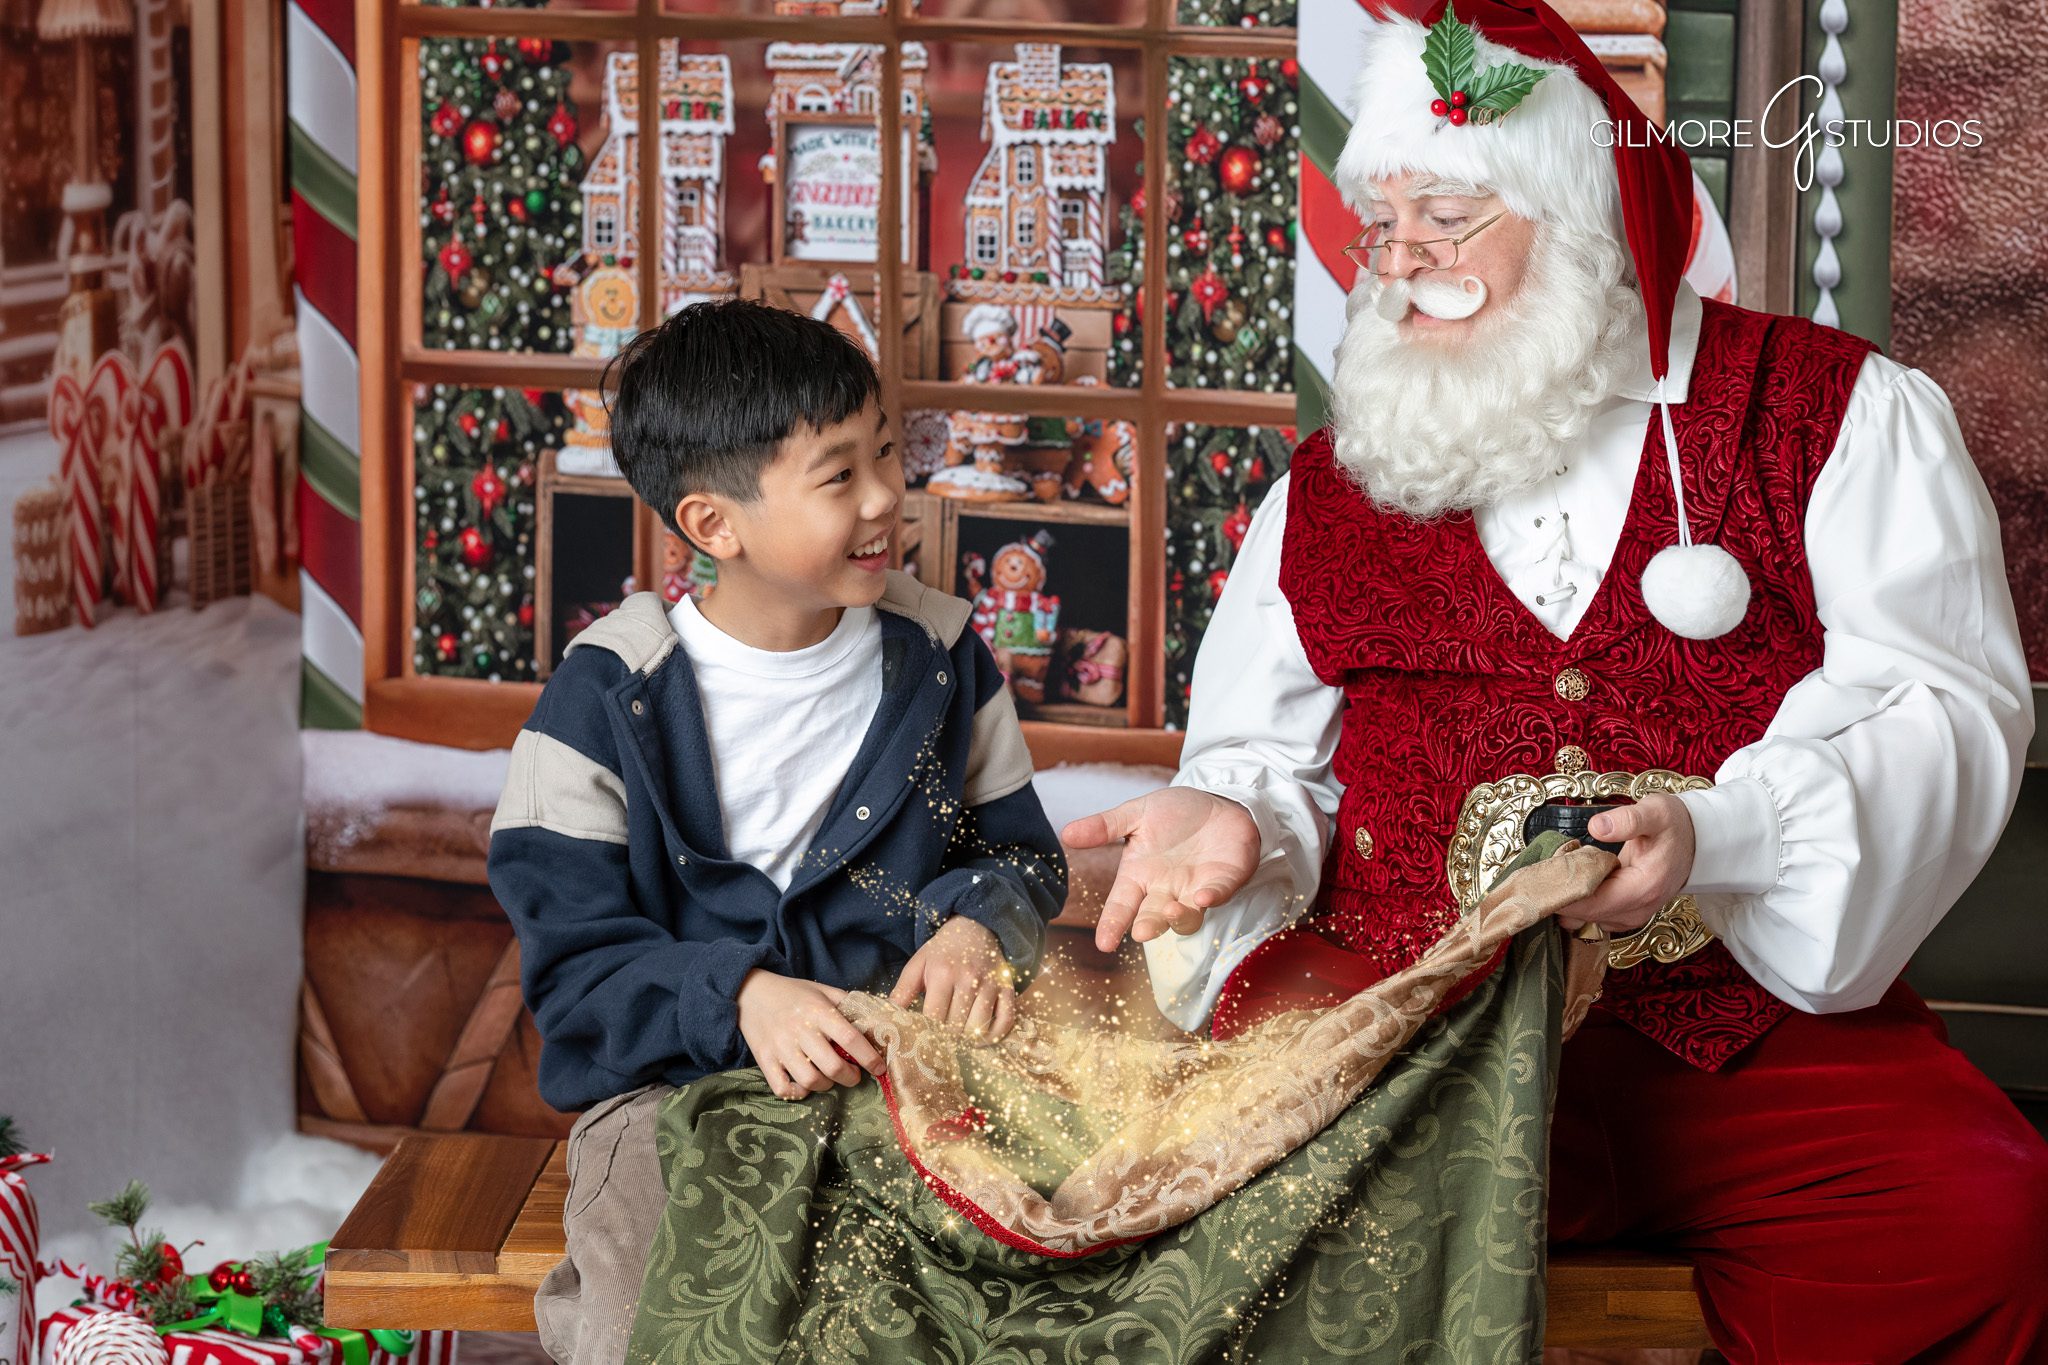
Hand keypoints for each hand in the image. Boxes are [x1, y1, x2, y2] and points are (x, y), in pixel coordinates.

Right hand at [736, 970, 884, 1100]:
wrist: (751, 992)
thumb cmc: (793, 993)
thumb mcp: (822, 990)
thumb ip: (847, 1004)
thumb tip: (876, 1019)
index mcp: (819, 1012)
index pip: (850, 1038)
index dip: (869, 1057)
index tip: (879, 1068)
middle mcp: (800, 1030)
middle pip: (832, 1066)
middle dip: (850, 1077)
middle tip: (854, 1074)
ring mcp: (780, 1047)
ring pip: (809, 1080)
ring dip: (827, 1085)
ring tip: (830, 1078)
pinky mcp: (764, 1060)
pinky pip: (782, 1088)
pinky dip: (797, 1093)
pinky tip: (805, 1085)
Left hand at [890, 916, 1016, 1040]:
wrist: (974, 927)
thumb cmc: (943, 951)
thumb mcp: (918, 964)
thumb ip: (902, 991)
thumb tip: (888, 1017)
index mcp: (942, 974)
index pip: (933, 1017)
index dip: (927, 1032)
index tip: (923, 1037)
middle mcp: (968, 980)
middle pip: (956, 1026)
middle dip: (946, 1037)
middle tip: (941, 1039)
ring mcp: (990, 984)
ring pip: (979, 1028)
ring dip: (968, 1039)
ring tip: (959, 1039)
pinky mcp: (1007, 988)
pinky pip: (1006, 1020)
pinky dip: (995, 1035)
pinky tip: (982, 1038)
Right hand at [1063, 787, 1260, 952]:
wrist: (1218, 801)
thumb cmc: (1175, 812)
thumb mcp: (1136, 813)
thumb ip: (1105, 826)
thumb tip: (1066, 833)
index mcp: (1140, 876)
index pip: (1121, 906)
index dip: (1112, 924)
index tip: (1104, 944)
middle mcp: (1166, 890)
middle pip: (1154, 917)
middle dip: (1148, 926)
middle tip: (1142, 932)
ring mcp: (1196, 890)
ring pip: (1187, 918)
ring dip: (1179, 918)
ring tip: (1172, 910)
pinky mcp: (1224, 882)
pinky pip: (1219, 894)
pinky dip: (1213, 897)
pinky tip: (1204, 895)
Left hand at [1554, 794, 1697, 935]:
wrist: (1696, 841)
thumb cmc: (1673, 825)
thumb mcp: (1655, 812)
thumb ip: (1627, 819)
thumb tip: (1597, 826)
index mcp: (1643, 888)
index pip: (1589, 904)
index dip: (1561, 891)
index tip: (1541, 871)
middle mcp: (1637, 910)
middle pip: (1582, 916)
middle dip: (1558, 894)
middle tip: (1543, 867)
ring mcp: (1631, 916)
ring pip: (1583, 920)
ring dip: (1566, 899)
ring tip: (1558, 870)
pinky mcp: (1624, 914)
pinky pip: (1591, 917)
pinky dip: (1577, 902)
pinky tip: (1572, 878)